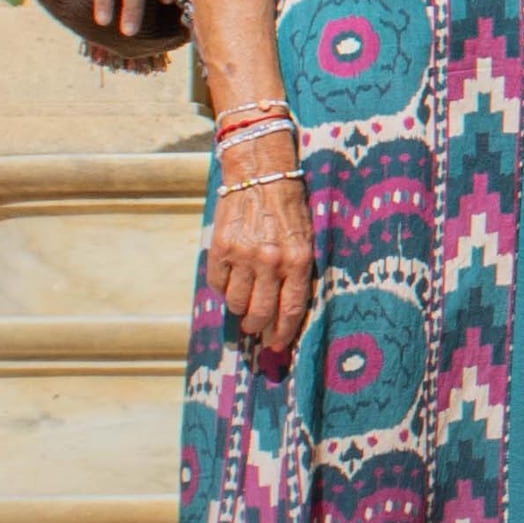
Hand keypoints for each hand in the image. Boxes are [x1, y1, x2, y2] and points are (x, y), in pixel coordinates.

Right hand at [207, 167, 315, 359]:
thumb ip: (297, 274)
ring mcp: (243, 255)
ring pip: (236, 303)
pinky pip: (217, 284)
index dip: (283, 334)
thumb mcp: (305, 240)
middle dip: (258, 327)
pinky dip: (223, 289)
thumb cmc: (289, 210)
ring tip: (244, 303)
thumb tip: (284, 313)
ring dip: (239, 309)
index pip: (290, 310)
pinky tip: (231, 281)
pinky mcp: (220, 248)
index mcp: (298, 261)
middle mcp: (270, 261)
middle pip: (260, 312)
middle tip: (256, 329)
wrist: (261, 176)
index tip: (277, 346)